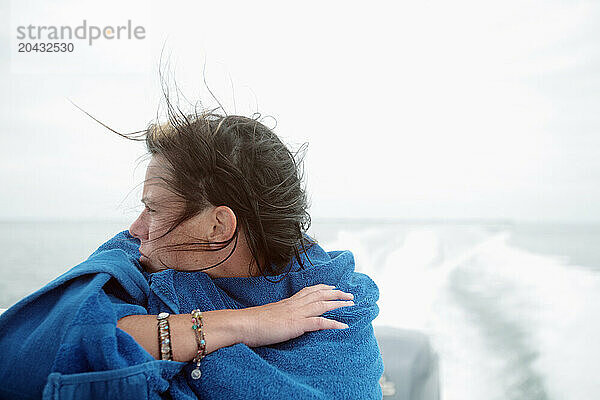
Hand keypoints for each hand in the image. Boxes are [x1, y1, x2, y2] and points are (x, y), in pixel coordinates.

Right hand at [238, 284, 354, 347]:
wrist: (243, 324)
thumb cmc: (251, 323)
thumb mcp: (268, 316)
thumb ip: (277, 316)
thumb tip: (280, 320)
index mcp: (288, 302)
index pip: (308, 291)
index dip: (322, 288)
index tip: (332, 286)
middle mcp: (294, 304)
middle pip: (320, 294)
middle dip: (336, 293)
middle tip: (349, 294)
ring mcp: (297, 313)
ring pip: (323, 305)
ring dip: (339, 304)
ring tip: (351, 304)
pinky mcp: (297, 325)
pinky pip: (320, 323)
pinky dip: (334, 324)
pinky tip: (344, 326)